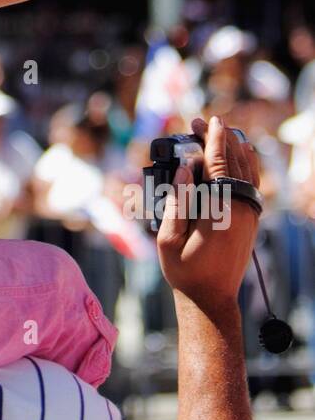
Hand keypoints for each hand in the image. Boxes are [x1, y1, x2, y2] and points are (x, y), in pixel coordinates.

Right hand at [157, 116, 260, 316]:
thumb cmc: (185, 271)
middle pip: (235, 162)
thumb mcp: (168, 239)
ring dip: (233, 148)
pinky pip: (252, 182)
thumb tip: (185, 168)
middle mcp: (242, 209)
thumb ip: (177, 201)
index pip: (220, 165)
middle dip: (220, 138)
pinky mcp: (251, 218)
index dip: (212, 140)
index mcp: (221, 212)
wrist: (211, 298)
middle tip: (201, 122)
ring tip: (218, 132)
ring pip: (248, 170)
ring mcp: (251, 214)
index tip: (206, 121)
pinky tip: (236, 154)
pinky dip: (244, 164)